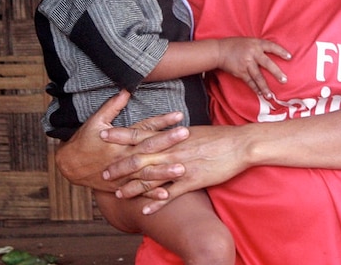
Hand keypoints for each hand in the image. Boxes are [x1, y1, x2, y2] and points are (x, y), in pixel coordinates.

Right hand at [55, 90, 185, 191]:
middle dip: (167, 142)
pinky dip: (151, 194)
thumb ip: (112, 106)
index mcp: (119, 139)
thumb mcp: (95, 120)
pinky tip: (166, 195)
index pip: (144, 128)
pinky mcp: (121, 186)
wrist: (69, 165)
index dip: (161, 121)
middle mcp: (122, 156)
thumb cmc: (84, 140)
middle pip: (148, 149)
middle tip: (186, 135)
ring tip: (182, 169)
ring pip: (145, 172)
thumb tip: (127, 89)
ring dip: (163, 172)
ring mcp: (122, 173)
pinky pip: (137, 191)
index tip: (178, 115)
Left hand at [102, 123, 252, 213]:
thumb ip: (173, 134)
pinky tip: (146, 211)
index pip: (138, 135)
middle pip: (138, 160)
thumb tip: (162, 132)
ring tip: (119, 195)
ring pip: (150, 179)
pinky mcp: (191, 181)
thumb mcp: (190, 130)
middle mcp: (170, 151)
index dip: (119, 136)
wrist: (238, 144)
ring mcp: (179, 167)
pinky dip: (156, 204)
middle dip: (119, 167)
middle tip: (104, 174)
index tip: (102, 136)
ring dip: (133, 188)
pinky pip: (169, 195)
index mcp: (169, 137)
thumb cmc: (216, 137)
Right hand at [217, 37, 289, 98]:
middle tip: (285, 80)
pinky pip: (249, 82)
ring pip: (258, 77)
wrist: (219, 50)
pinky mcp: (240, 72)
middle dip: (276, 73)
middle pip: (267, 63)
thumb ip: (259, 47)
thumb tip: (271, 55)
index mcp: (256, 44)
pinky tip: (260, 93)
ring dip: (264, 87)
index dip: (281, 51)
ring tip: (270, 95)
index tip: (290, 57)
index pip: (271, 46)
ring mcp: (246, 63)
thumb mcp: (248, 41)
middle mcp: (252, 53)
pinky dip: (255, 88)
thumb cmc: (235, 45)